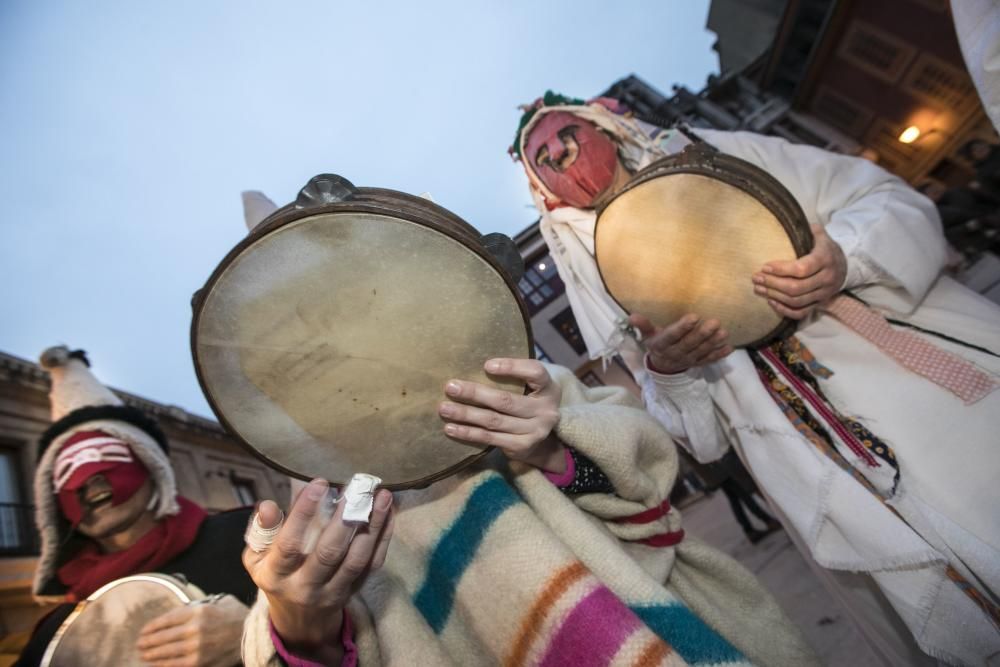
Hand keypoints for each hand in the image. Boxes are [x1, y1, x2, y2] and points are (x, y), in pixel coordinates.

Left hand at [136, 594, 247, 665]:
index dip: (152, 627)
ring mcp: (197, 647)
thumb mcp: (218, 602)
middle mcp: (195, 628)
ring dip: (152, 654)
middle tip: (139, 644)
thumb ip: (198, 606)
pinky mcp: (201, 662)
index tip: (143, 631)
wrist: (254, 634)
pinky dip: (164, 665)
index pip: (166, 619)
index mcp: (198, 611)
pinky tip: (157, 665)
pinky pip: (176, 665)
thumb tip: (179, 612)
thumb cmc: (236, 616)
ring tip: (144, 655)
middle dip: (148, 642)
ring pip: (166, 652)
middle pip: (163, 636)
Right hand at [242, 480, 393, 664]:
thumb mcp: (257, 557)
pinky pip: (372, 564)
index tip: (319, 482)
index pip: (289, 545)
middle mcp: (305, 587)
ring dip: (372, 525)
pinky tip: (388, 513)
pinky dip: (383, 537)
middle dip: (345, 518)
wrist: (299, 620)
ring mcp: (333, 592)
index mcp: (276, 575)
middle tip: (358, 487)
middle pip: (329, 553)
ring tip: (382, 496)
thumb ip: (262, 529)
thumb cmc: (277, 574)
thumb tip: (268, 505)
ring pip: (356, 559)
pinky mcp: (354, 591)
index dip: (303, 513)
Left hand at [439, 358, 565, 472]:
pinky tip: (451, 428)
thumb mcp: (530, 387)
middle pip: (506, 401)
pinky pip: (490, 438)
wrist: (544, 439)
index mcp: (549, 388)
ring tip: (444, 409)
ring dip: (466, 414)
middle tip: (450, 387)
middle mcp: (546, 410)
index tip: (486, 365)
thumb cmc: (528, 401)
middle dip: (475, 393)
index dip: (512, 367)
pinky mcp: (522, 446)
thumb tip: (471, 363)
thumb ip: (513, 377)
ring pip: (494, 421)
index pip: (535, 372)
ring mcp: (535, 431)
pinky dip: (468, 433)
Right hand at [629, 313, 731, 373]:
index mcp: (662, 345)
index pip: (672, 336)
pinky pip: (708, 360)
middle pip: (689, 344)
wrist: (662, 367)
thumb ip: (643, 325)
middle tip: (715, 322)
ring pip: (701, 352)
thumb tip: (632, 316)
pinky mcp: (697, 364)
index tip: (694, 317)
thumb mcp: (648, 335)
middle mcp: (675, 354)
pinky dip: (719, 355)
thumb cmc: (657, 343)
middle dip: (702, 334)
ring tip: (724, 333)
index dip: (682, 328)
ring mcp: (687, 360)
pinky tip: (729, 348)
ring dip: (713, 343)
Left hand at [753, 224, 846, 318]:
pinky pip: (801, 312)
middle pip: (796, 288)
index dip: (781, 270)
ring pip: (796, 301)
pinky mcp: (820, 303)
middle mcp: (827, 278)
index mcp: (825, 258)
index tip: (764, 267)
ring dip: (774, 296)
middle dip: (772, 284)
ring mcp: (824, 293)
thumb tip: (785, 219)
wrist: (846, 264)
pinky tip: (771, 302)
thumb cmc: (825, 247)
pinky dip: (784, 310)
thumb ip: (805, 228)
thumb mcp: (819, 234)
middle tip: (756, 278)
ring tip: (758, 288)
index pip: (801, 269)